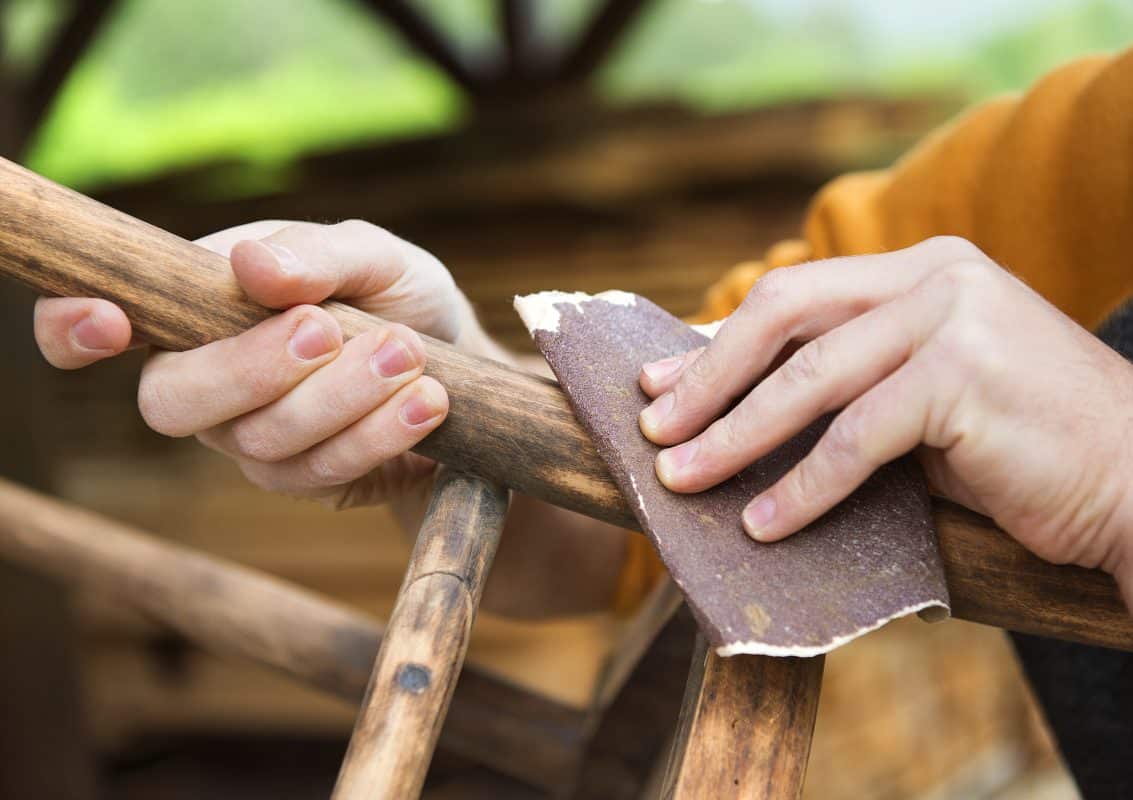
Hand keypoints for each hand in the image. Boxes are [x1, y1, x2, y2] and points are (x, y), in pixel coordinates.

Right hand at [34, 219, 479, 509]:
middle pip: (172, 401)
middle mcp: (206, 377)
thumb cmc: (397, 293)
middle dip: (250, 368)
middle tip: (326, 329)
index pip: (96, 321)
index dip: (72, 328)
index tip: (110, 322)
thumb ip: (316, 254)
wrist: (462, 358)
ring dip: (340, 396)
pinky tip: (426, 400)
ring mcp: (250, 436)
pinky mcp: (305, 478)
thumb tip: (251, 264)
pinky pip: (321, 471)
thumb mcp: (374, 255)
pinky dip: (378, 432)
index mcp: (197, 303)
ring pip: (259, 439)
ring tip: (408, 353)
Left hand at [637, 237, 1132, 600]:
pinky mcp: (965, 376)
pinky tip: (764, 524)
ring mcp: (953, 318)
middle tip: (653, 430)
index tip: (657, 385)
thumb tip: (741, 403)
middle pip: (783, 316)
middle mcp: (935, 276)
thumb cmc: (1023, 447)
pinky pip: (856, 438)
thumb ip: (851, 380)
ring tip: (682, 479)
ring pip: (808, 380)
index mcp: (921, 268)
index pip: (792, 297)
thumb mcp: (924, 394)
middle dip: (707, 380)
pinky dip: (802, 487)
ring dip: (734, 437)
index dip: (716, 343)